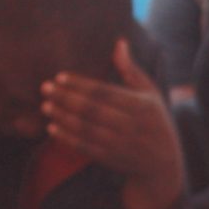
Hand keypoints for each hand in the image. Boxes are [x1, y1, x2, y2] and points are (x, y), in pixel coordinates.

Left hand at [43, 39, 184, 208]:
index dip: (80, 84)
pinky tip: (52, 128)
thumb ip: (131, 70)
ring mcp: (121, 145)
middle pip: (92, 110)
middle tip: (45, 88)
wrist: (163, 166)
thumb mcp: (151, 94)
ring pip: (86, 128)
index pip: (105, 93)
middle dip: (66, 98)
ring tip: (46, 106)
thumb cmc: (155, 122)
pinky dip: (67, 138)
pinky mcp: (112, 160)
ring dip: (63, 117)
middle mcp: (131, 126)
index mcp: (140, 106)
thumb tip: (119, 42)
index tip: (60, 77)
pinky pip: (86, 147)